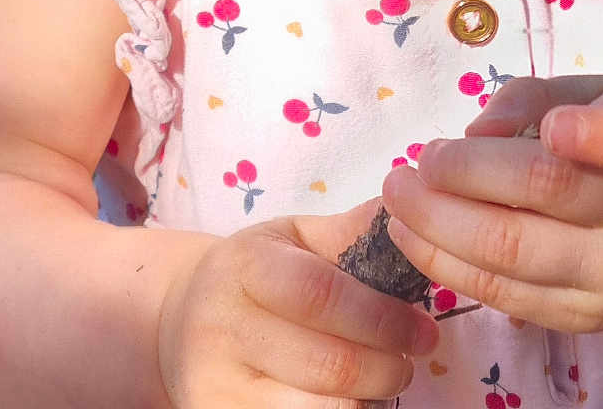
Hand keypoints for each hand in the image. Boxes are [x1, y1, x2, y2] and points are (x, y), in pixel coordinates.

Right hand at [156, 195, 440, 408]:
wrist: (179, 321)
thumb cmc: (253, 274)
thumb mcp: (291, 239)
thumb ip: (348, 231)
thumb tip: (407, 212)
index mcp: (246, 266)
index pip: (320, 295)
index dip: (379, 316)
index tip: (423, 328)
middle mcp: (223, 328)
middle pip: (325, 364)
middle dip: (384, 368)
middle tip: (411, 361)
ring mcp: (216, 385)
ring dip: (364, 400)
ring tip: (382, 381)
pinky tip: (348, 399)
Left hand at [379, 75, 602, 334]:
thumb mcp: (594, 90)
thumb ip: (534, 96)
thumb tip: (477, 134)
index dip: (596, 135)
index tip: (554, 127)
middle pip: (544, 194)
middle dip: (459, 178)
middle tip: (412, 163)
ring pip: (512, 257)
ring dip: (436, 227)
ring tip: (396, 198)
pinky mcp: (588, 319)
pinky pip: (504, 296)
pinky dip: (446, 265)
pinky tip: (414, 235)